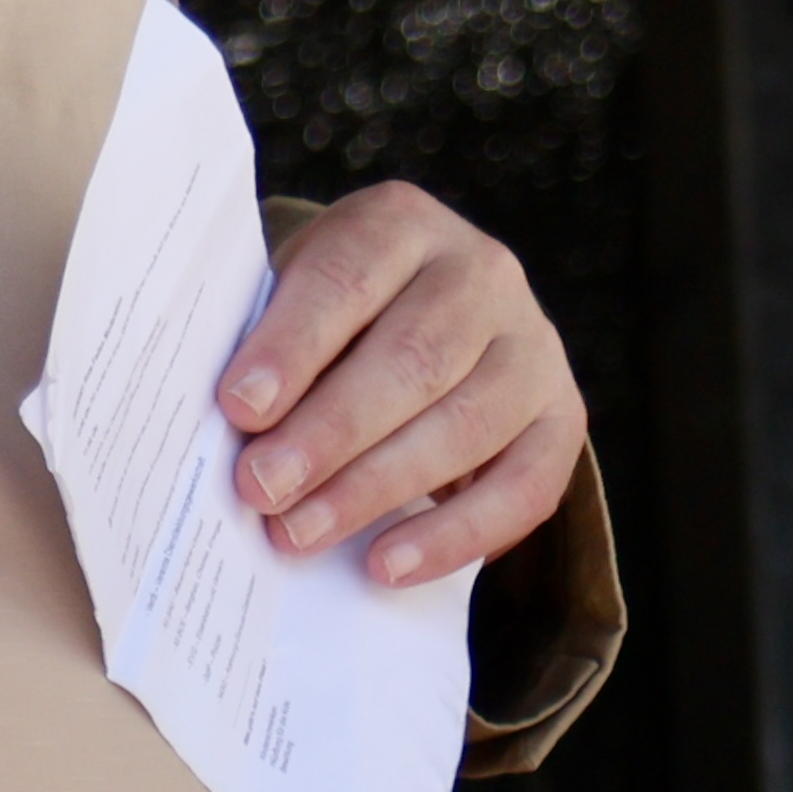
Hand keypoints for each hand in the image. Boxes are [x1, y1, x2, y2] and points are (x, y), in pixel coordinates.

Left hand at [225, 182, 586, 587]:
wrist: (433, 322)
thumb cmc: (337, 321)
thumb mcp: (298, 300)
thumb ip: (270, 350)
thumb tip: (230, 435)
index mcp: (402, 226)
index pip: (349, 279)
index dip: (294, 344)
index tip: (239, 408)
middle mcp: (482, 273)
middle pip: (413, 357)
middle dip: (330, 433)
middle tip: (262, 489)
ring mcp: (533, 345)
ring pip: (466, 423)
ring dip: (376, 488)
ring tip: (300, 534)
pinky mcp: (562, 417)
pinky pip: (522, 487)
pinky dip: (452, 535)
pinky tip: (385, 566)